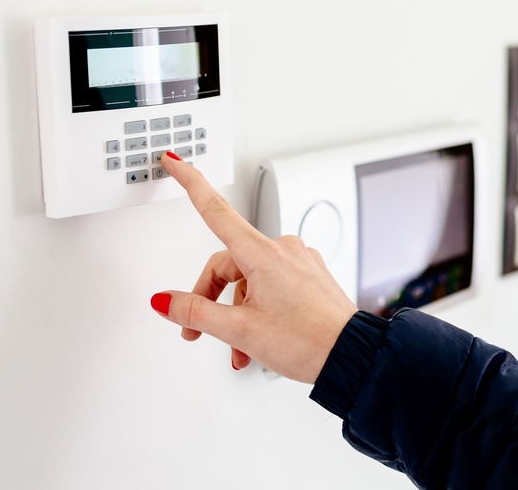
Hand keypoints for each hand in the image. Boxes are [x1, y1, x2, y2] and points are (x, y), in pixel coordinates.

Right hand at [150, 151, 357, 383]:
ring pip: (250, 279)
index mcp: (262, 254)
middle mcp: (282, 249)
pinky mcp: (310, 275)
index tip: (176, 162)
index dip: (191, 183)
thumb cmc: (308, 341)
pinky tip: (260, 339)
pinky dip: (259, 309)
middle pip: (228, 262)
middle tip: (198, 331)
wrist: (352, 356)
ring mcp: (299, 261)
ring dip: (236, 312)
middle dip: (210, 298)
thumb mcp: (240, 330)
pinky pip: (272, 285)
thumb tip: (166, 301)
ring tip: (240, 348)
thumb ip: (196, 312)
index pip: (215, 210)